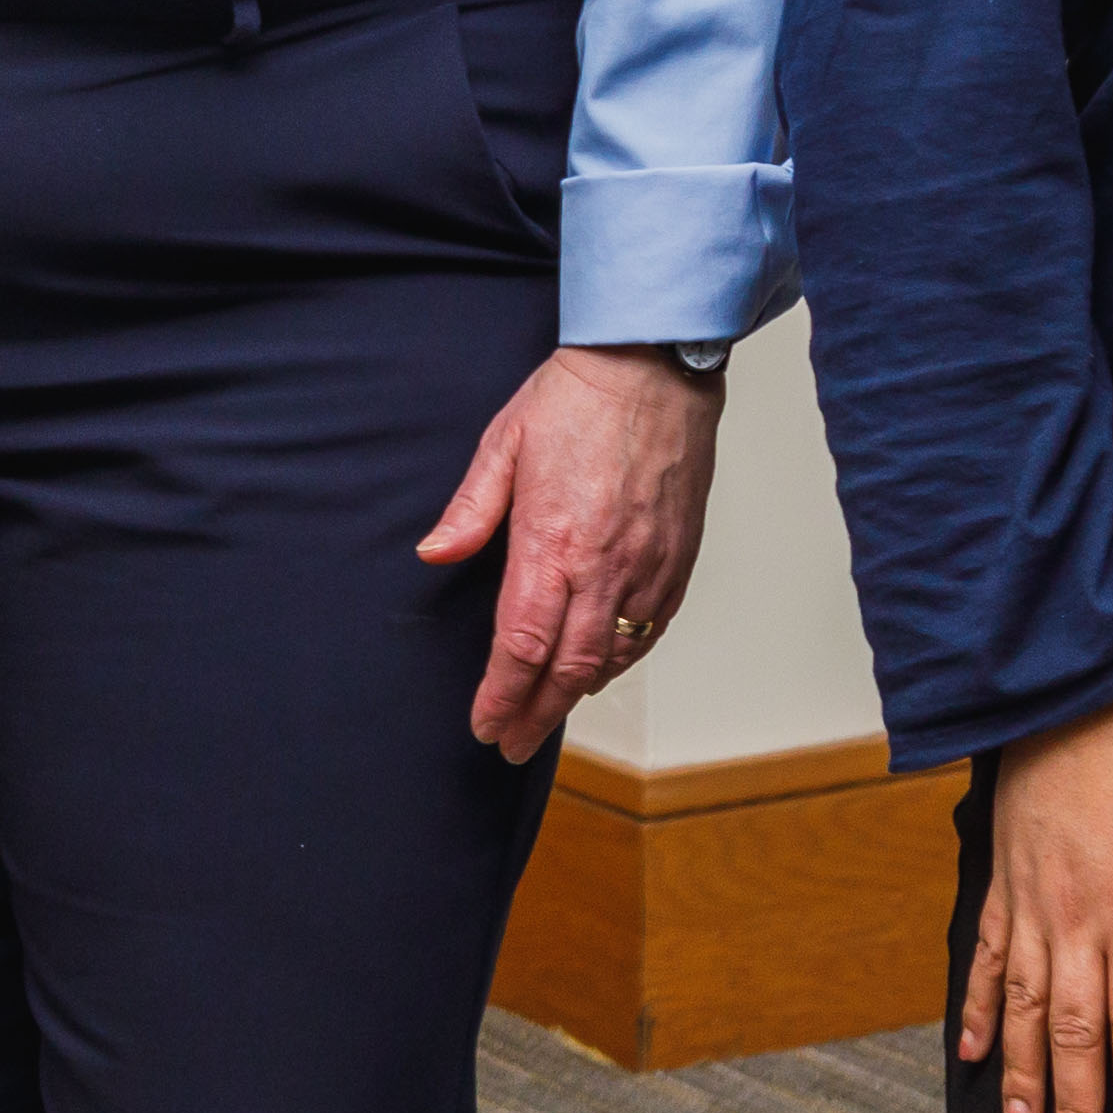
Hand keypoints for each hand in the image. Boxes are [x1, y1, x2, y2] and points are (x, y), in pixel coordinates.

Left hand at [419, 344, 721, 760]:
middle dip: (536, 712)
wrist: (655, 368)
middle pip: (569, 666)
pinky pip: (651, 628)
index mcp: (553, 542)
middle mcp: (605, 565)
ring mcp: (648, 565)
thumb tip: (434, 554)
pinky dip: (622, 659)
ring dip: (578, 692)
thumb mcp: (503, 444)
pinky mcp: (679, 558)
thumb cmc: (577, 400)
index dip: (502, 693)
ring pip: (613, 654)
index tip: (486, 725)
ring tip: (547, 712)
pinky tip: (601, 669)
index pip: (523, 643)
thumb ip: (470, 510)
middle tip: (512, 744)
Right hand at [961, 679, 1112, 1112]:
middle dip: (1074, 1107)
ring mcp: (1029, 905)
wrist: (1076, 689)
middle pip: (1071, 1033)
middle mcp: (1075, 922)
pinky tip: (970, 1054)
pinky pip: (983, 959)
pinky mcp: (1001, 882)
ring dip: (1020, 1075)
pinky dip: (976, 1009)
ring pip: (1021, 1008)